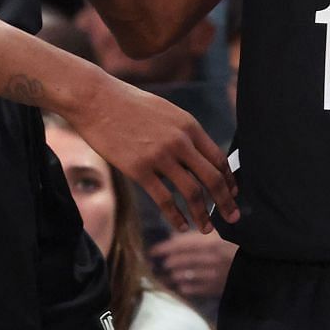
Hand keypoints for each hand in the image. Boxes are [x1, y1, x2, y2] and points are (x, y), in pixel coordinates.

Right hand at [65, 78, 237, 234]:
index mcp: (189, 126)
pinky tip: (181, 226)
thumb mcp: (165, 111)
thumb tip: (195, 156)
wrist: (96, 99)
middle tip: (233, 218)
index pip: (218, 158)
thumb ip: (182, 133)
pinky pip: (164, 200)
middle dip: (225, 202)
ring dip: (203, 215)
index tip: (233, 195)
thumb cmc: (128, 104)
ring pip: (192, 192)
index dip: (228, 180)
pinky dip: (176, 216)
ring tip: (207, 229)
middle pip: (212, 178)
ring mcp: (160, 156)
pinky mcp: (139, 169)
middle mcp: (180, 141)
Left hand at [149, 228, 236, 301]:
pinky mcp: (218, 287)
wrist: (261, 264)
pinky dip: (186, 287)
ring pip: (186, 276)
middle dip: (168, 262)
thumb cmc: (242, 242)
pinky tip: (180, 286)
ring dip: (174, 275)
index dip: (164, 248)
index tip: (152, 251)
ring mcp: (214, 275)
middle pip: (181, 261)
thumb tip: (174, 237)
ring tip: (168, 274)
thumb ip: (199, 234)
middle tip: (159, 263)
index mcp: (211, 241)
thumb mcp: (223, 231)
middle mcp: (210, 259)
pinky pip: (196, 289)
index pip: (181, 245)